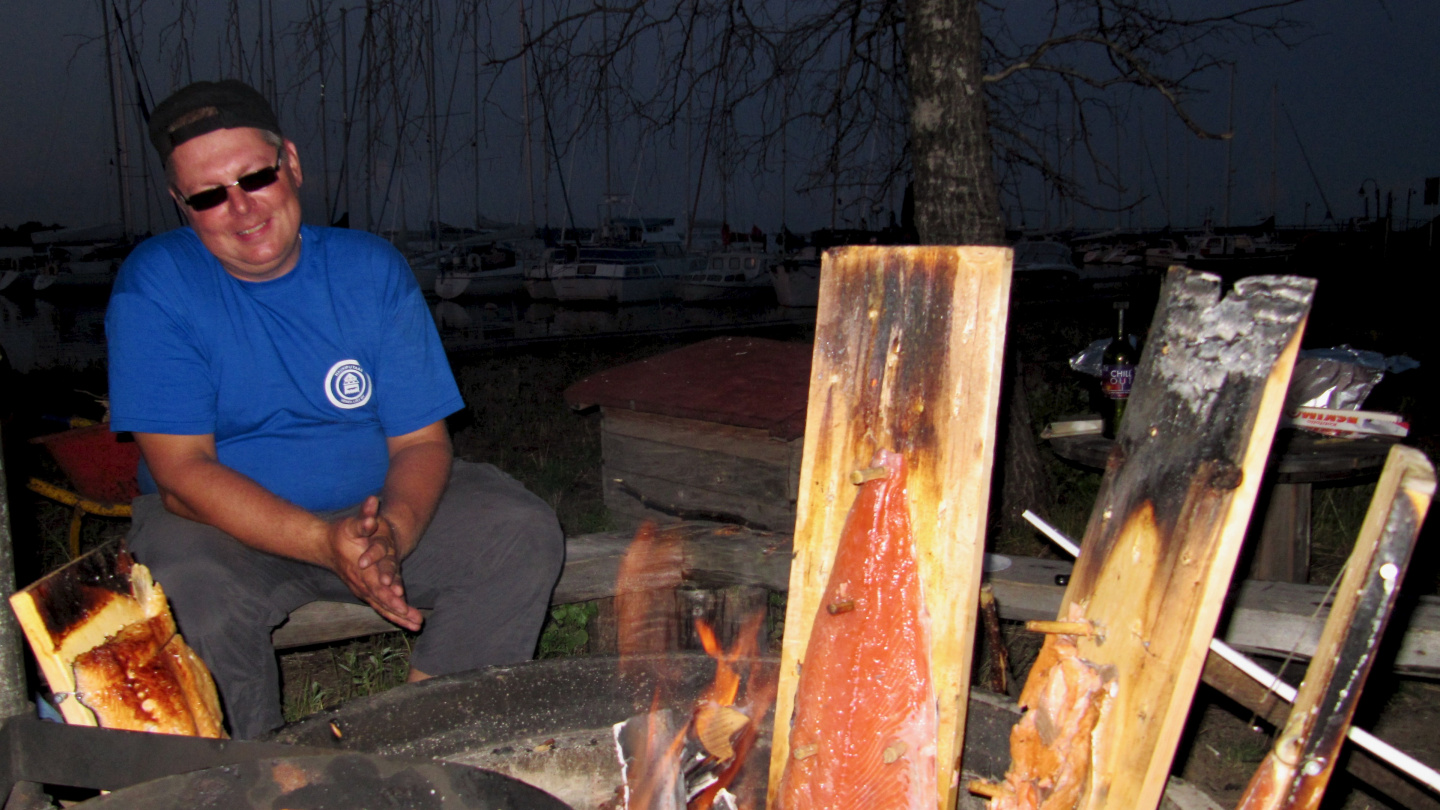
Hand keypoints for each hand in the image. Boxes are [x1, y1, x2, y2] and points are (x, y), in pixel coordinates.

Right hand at [327, 495, 423, 630]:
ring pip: (382, 607)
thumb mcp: (352, 524)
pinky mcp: (364, 592)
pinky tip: (406, 621)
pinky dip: (393, 614)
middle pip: (382, 602)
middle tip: (417, 623)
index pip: (377, 586)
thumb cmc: (340, 534)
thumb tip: (373, 503)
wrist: (323, 545)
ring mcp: (362, 590)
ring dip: (400, 617)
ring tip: (417, 626)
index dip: (390, 595)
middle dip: (400, 612)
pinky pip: (380, 606)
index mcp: (361, 571)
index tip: (403, 603)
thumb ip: (365, 517)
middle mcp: (362, 584)